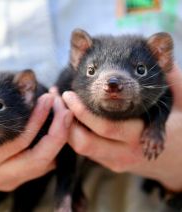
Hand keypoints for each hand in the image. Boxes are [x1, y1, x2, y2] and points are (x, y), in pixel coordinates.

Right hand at [0, 93, 72, 211]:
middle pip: (38, 155)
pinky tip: (57, 130)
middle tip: (62, 104)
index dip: (35, 118)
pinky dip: (53, 149)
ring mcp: (7, 180)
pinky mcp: (14, 181)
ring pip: (44, 164)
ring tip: (64, 113)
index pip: (16, 139)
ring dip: (59, 138)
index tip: (48, 97)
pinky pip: (41, 168)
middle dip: (57, 128)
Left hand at [63, 64, 181, 191]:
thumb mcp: (179, 98)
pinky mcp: (109, 162)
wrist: (180, 155)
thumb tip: (159, 43)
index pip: (106, 127)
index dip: (82, 112)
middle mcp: (126, 152)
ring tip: (59, 104)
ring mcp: (116, 160)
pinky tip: (68, 115)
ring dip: (65, 126)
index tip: (67, 94)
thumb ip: (169, 75)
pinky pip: (85, 149)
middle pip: (86, 142)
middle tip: (57, 97)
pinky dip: (72, 132)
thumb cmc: (180, 120)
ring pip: (81, 148)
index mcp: (142, 135)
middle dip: (66, 119)